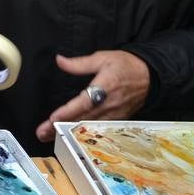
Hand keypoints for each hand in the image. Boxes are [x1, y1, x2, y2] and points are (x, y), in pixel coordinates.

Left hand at [34, 50, 150, 142]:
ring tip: (49, 136)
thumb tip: (60, 61)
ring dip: (68, 132)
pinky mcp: (116, 119)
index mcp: (105, 86)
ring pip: (88, 127)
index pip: (85, 102)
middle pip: (82, 119)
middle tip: (42, 133)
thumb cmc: (126, 65)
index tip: (53, 118)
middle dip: (61, 127)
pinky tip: (68, 136)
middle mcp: (109, 104)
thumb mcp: (102, 58)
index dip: (68, 111)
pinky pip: (97, 128)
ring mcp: (114, 114)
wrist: (151, 76)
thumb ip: (79, 63)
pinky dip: (81, 134)